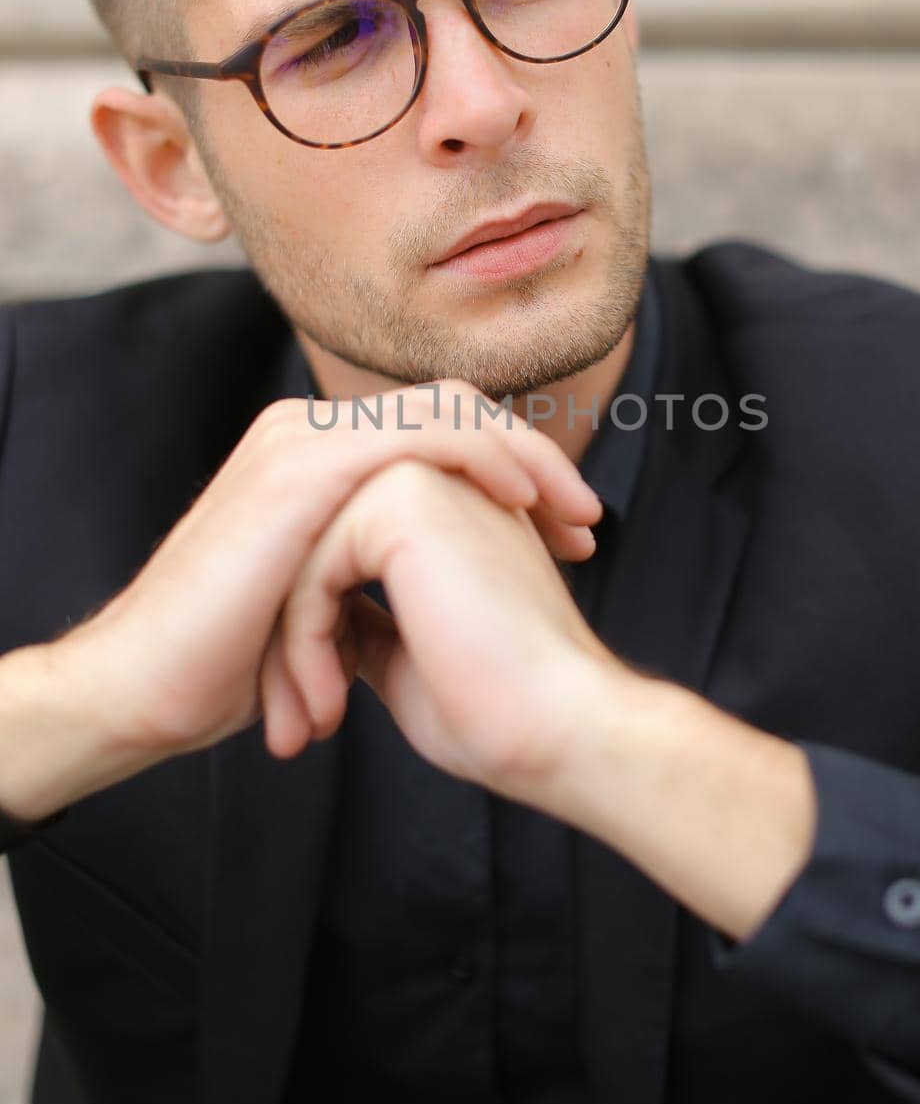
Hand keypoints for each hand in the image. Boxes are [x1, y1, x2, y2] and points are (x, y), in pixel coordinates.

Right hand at [68, 383, 601, 765]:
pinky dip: (483, 458)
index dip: (512, 472)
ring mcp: (302, 441)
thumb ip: (372, 571)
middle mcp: (308, 432)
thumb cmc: (231, 664)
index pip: (438, 433)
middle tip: (588, 522)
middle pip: (454, 411)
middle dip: (534, 461)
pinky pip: (419, 436)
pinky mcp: (302, 467)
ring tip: (575, 520)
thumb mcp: (322, 603)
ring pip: (447, 412)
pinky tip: (524, 500)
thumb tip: (438, 590)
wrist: (147, 691)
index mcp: (316, 458)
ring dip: (524, 460)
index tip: (568, 534)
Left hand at [267, 458, 623, 790]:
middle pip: (310, 552)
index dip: (316, 636)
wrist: (557, 730)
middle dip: (291, 645)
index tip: (321, 714)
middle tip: (296, 729)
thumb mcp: (405, 654)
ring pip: (302, 560)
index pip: (335, 556)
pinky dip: (304, 647)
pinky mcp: (403, 498)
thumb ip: (364, 618)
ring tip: (306, 726)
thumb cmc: (497, 710)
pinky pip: (311, 569)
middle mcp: (436, 476)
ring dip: (292, 652)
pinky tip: (328, 708)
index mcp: (447, 505)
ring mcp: (422, 475)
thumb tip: (323, 620)